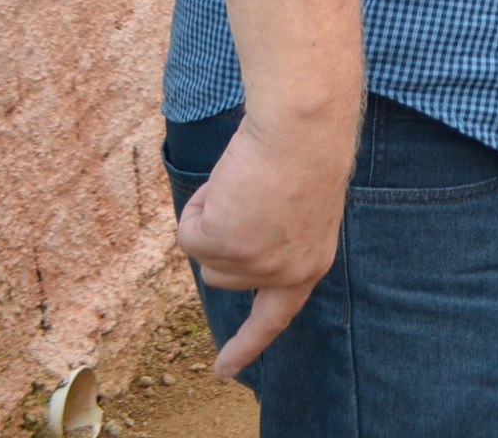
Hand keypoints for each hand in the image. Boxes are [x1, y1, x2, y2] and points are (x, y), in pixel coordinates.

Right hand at [175, 111, 355, 377]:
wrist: (303, 126)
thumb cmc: (303, 151)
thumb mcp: (297, 210)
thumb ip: (272, 239)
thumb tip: (231, 247)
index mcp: (310, 264)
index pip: (276, 317)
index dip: (247, 344)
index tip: (223, 371)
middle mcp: (284, 274)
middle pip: (222, 274)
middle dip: (221, 235)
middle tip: (250, 191)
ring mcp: (254, 265)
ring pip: (202, 252)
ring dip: (212, 216)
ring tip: (245, 183)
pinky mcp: (224, 246)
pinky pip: (187, 233)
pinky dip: (199, 206)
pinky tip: (231, 183)